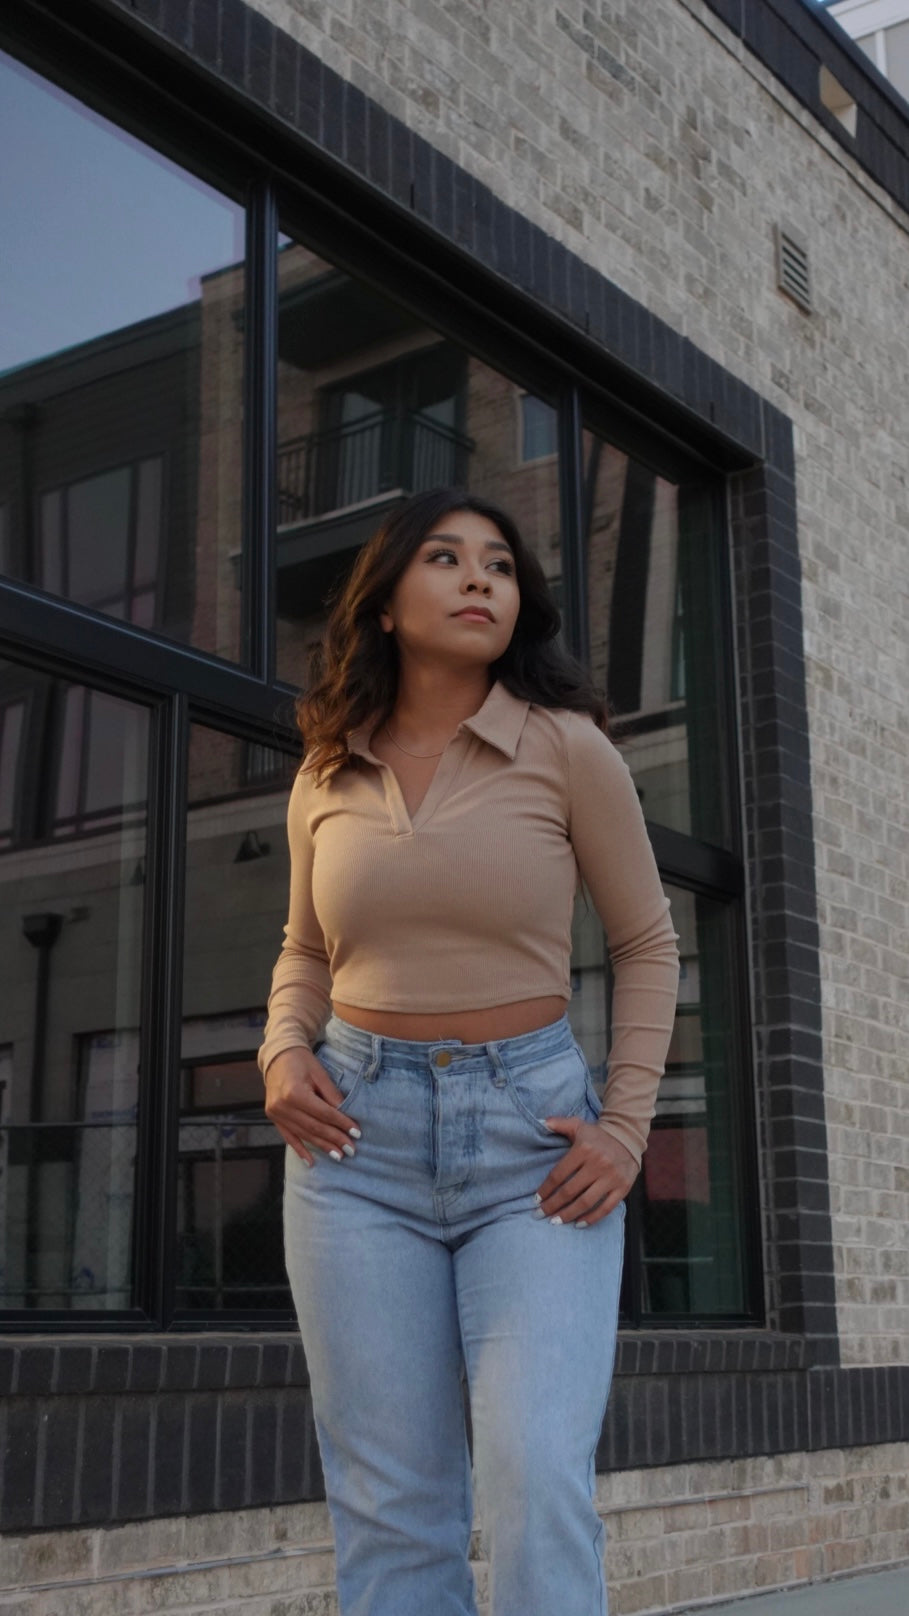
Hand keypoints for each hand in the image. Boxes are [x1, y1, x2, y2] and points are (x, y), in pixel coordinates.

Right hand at [263, 1046, 360, 1166]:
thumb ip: (332, 1095)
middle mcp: (283, 1106)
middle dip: (334, 1139)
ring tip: (338, 1155)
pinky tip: (311, 1161)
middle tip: (351, 1149)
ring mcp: (276, 1114)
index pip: (324, 1113)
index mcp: (295, 1093)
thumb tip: (346, 1115)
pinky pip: (288, 1137)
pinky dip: (300, 1150)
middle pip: (314, 1127)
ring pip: (303, 1134)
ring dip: (322, 1146)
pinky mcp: (273, 1117)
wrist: (278, 1056)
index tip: (357, 1133)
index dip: (342, 1124)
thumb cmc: (302, 1062)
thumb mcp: (320, 1074)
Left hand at [535, 1117, 637, 1226]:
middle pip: (570, 1191)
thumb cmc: (597, 1135)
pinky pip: (606, 1208)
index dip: (546, 1189)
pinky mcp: (623, 1188)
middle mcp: (598, 1164)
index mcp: (584, 1149)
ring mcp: (611, 1177)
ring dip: (569, 1215)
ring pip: (586, 1202)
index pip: (559, 1174)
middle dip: (553, 1206)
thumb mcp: (578, 1125)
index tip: (536, 1200)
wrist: (627, 1137)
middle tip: (540, 1215)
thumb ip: (559, 1123)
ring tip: (555, 1222)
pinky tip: (579, 1224)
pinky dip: (592, 1218)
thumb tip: (541, 1123)